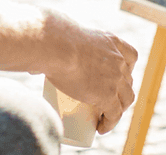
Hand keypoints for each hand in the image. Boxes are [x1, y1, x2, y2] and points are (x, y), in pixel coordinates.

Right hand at [38, 9, 137, 132]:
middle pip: (128, 80)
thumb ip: (50, 49)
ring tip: (105, 117)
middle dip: (121, 91)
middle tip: (105, 99)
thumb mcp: (61, 38)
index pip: (131, 56)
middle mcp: (118, 59)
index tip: (117, 75)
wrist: (55, 45)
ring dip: (118, 109)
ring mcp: (115, 77)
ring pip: (125, 99)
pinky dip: (110, 123)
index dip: (127, 68)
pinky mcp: (108, 95)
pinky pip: (115, 114)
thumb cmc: (51, 37)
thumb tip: (34, 65)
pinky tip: (102, 128)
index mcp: (111, 41)